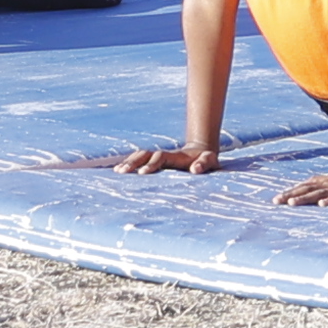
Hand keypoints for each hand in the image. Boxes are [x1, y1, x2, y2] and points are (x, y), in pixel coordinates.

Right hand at [109, 140, 223, 175]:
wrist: (201, 154)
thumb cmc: (206, 160)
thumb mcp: (210, 161)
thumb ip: (204, 163)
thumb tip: (195, 170)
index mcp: (175, 156)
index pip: (160, 157)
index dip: (151, 164)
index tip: (142, 173)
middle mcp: (163, 155)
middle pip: (145, 154)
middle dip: (133, 162)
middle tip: (122, 172)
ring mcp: (158, 158)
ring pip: (139, 156)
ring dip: (128, 162)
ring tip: (117, 172)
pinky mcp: (154, 163)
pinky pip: (139, 161)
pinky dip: (128, 164)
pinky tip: (117, 171)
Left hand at [275, 169, 327, 208]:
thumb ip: (319, 190)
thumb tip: (299, 196)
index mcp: (325, 181)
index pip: (304, 186)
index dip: (290, 191)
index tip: (276, 200)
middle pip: (308, 189)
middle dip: (292, 195)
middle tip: (277, 201)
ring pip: (321, 193)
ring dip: (306, 198)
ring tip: (292, 203)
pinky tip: (322, 205)